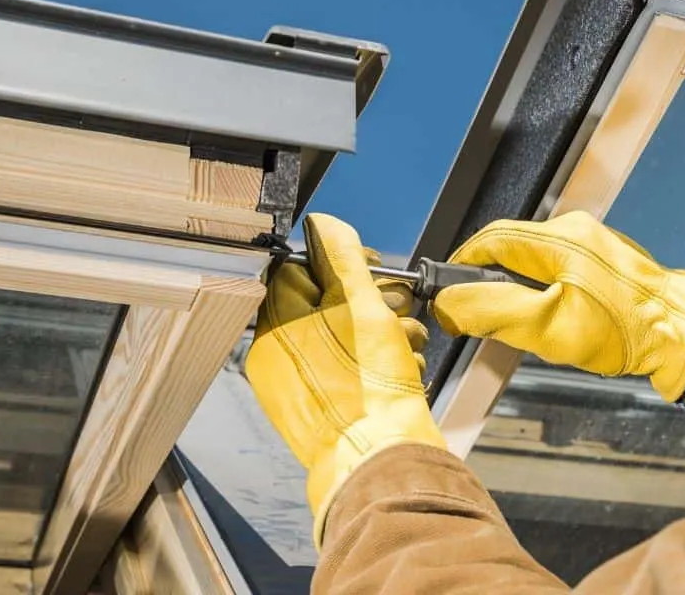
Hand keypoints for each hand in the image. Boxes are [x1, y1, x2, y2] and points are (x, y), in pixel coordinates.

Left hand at [244, 214, 445, 542]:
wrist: (382, 460)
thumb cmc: (368, 387)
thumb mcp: (358, 303)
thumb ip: (340, 257)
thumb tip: (321, 223)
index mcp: (275, 326)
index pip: (297, 269)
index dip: (341, 261)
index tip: (373, 266)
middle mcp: (279, 357)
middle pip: (325, 303)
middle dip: (373, 300)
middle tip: (399, 309)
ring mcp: (299, 387)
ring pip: (345, 337)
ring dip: (385, 333)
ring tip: (408, 346)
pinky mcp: (324, 410)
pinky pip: (349, 371)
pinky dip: (379, 365)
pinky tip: (403, 371)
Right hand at [431, 211, 684, 401]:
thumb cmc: (624, 332)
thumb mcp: (548, 327)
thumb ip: (493, 311)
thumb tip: (448, 303)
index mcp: (559, 238)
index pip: (490, 240)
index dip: (462, 266)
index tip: (448, 295)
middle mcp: (576, 230)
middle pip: (511, 247)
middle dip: (490, 280)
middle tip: (481, 316)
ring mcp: (595, 243)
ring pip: (535, 259)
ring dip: (518, 287)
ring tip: (520, 323)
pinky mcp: (607, 261)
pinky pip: (559, 267)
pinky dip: (544, 289)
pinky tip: (553, 318)